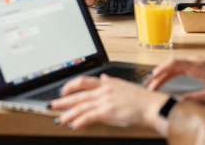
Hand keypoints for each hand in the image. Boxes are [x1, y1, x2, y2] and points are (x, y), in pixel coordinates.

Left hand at [51, 75, 167, 131]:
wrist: (153, 106)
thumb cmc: (143, 99)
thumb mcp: (125, 85)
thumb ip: (111, 82)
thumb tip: (103, 78)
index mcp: (107, 83)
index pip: (83, 81)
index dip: (70, 86)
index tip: (62, 91)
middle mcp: (104, 90)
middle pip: (78, 95)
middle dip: (62, 101)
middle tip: (51, 106)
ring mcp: (106, 100)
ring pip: (81, 106)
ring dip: (67, 114)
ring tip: (58, 120)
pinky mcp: (109, 111)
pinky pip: (89, 116)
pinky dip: (79, 121)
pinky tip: (73, 126)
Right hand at [147, 56, 204, 101]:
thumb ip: (198, 97)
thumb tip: (182, 100)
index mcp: (198, 67)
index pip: (175, 64)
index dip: (162, 70)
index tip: (153, 78)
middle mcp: (195, 61)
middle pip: (171, 64)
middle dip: (158, 74)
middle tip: (149, 85)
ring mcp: (195, 61)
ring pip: (174, 65)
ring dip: (162, 73)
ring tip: (152, 82)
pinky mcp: (196, 64)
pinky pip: (179, 66)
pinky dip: (170, 72)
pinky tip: (164, 77)